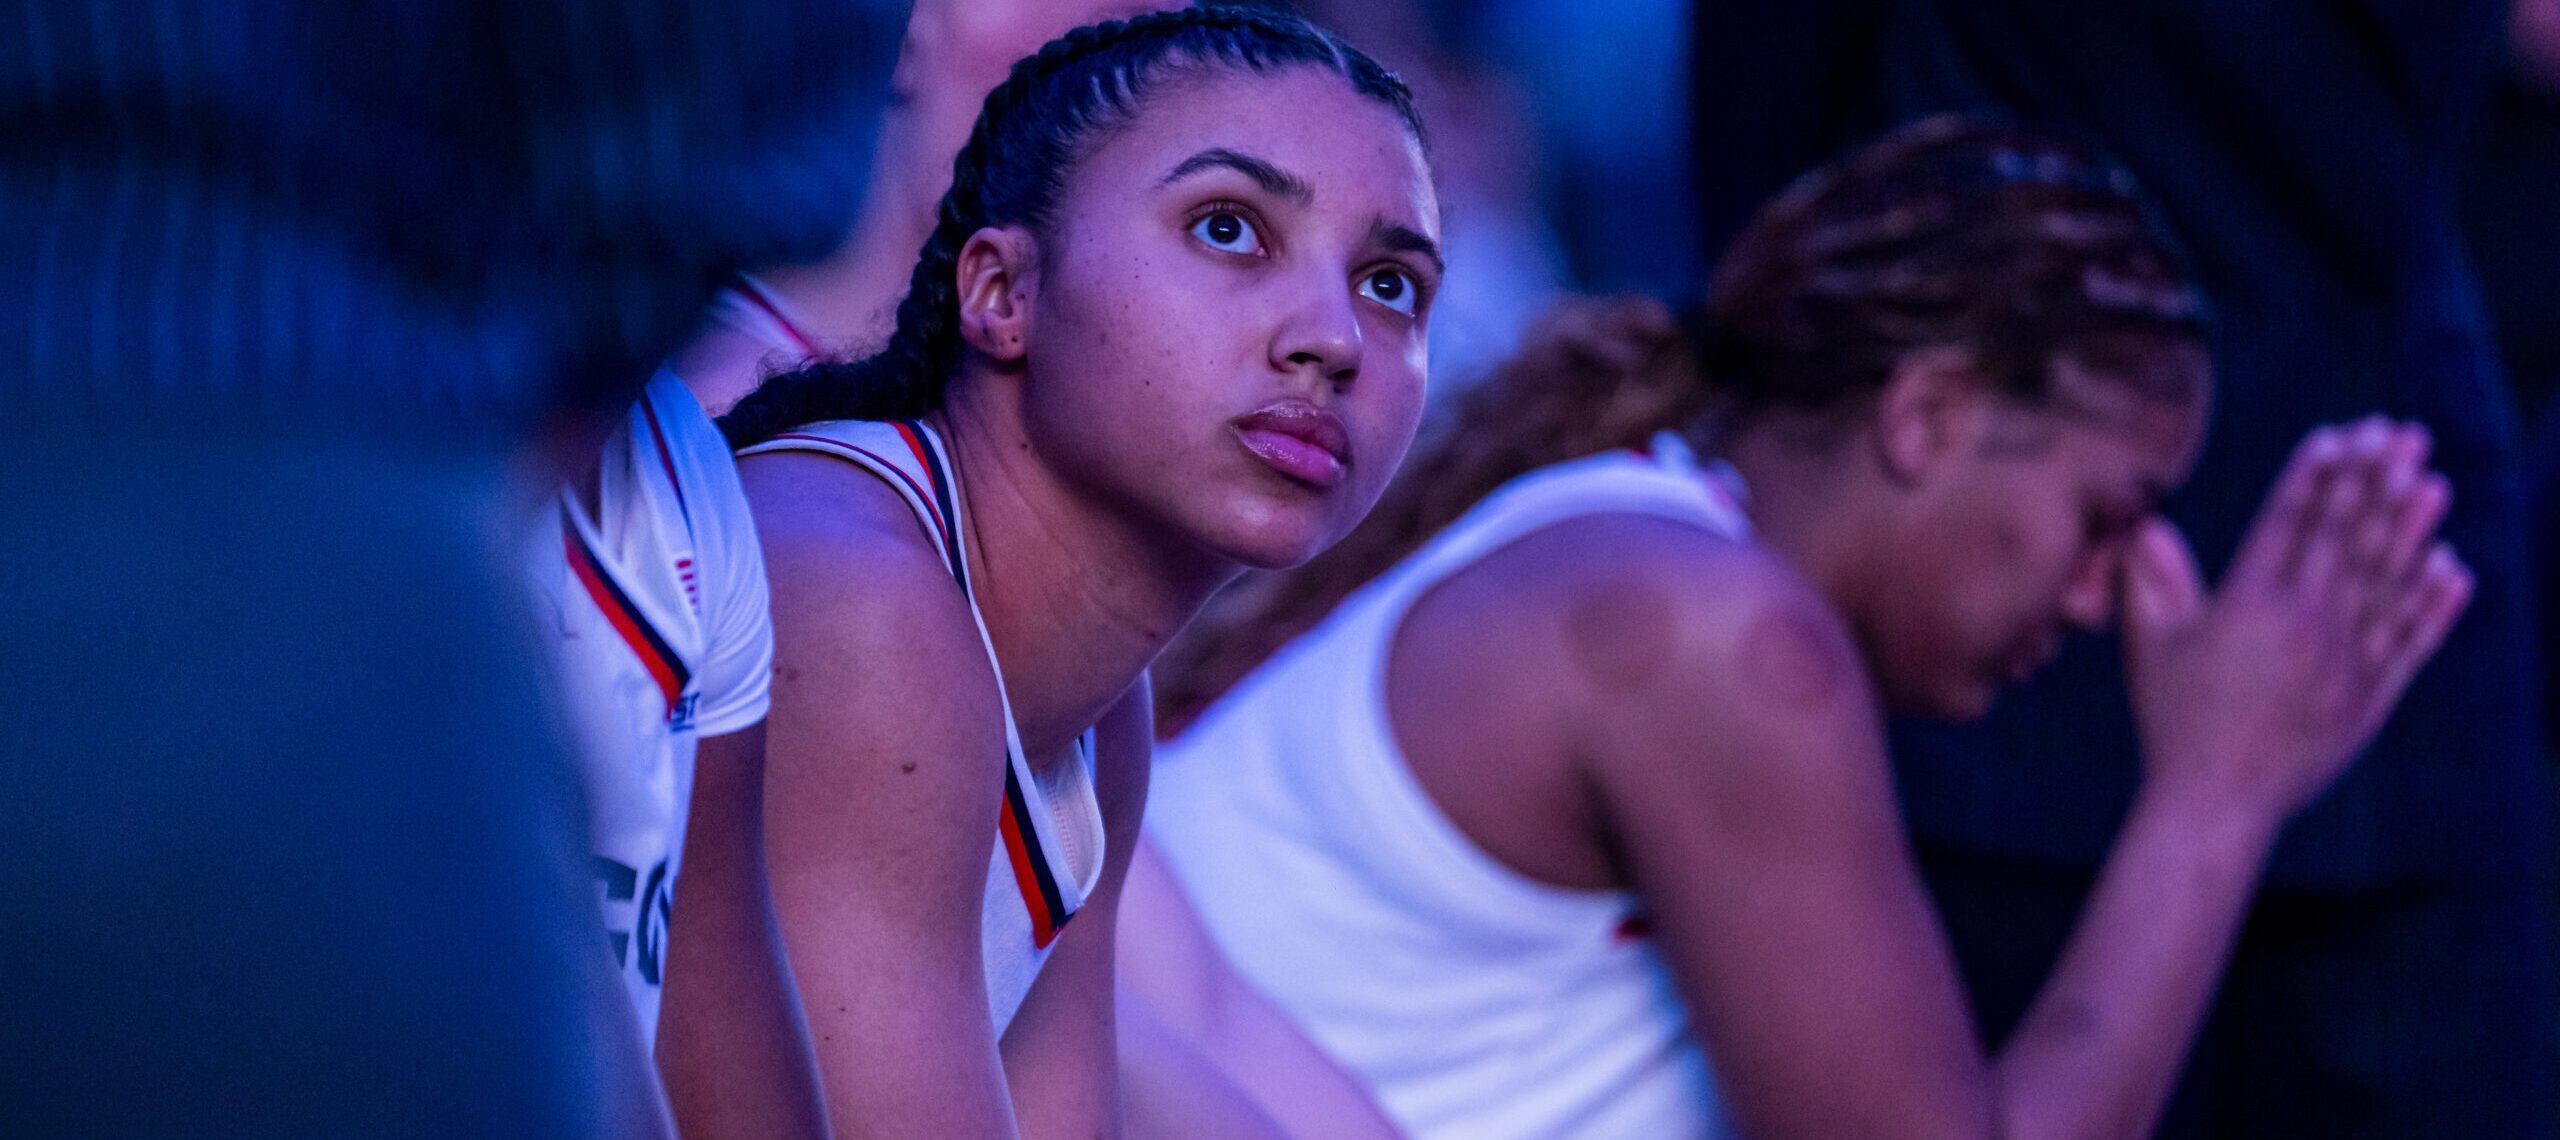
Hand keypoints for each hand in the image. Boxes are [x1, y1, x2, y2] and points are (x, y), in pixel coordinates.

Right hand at [2121, 418, 2471, 821]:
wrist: (2217, 802)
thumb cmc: (2173, 720)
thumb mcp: (2149, 646)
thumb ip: (2153, 582)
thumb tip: (2148, 524)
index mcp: (2250, 606)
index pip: (2290, 523)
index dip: (2316, 475)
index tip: (2339, 434)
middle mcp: (2306, 625)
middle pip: (2347, 538)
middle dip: (2375, 481)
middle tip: (2402, 434)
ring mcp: (2346, 662)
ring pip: (2387, 581)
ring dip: (2413, 528)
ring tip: (2434, 481)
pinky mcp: (2371, 699)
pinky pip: (2411, 642)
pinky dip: (2433, 605)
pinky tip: (2452, 568)